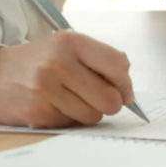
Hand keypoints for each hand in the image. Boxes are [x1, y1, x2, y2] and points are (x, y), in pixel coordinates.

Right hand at [0, 32, 134, 127]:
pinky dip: (70, 119)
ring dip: (89, 112)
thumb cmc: (40, 61)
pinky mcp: (37, 112)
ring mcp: (46, 89)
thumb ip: (101, 60)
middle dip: (111, 102)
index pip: (118, 64)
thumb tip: (128, 92)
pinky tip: (55, 106)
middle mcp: (58, 64)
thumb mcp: (67, 47)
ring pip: (94, 115)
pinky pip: (73, 124)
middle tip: (99, 98)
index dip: (125, 83)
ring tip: (72, 99)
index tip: (124, 91)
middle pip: (111, 98)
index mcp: (71, 42)